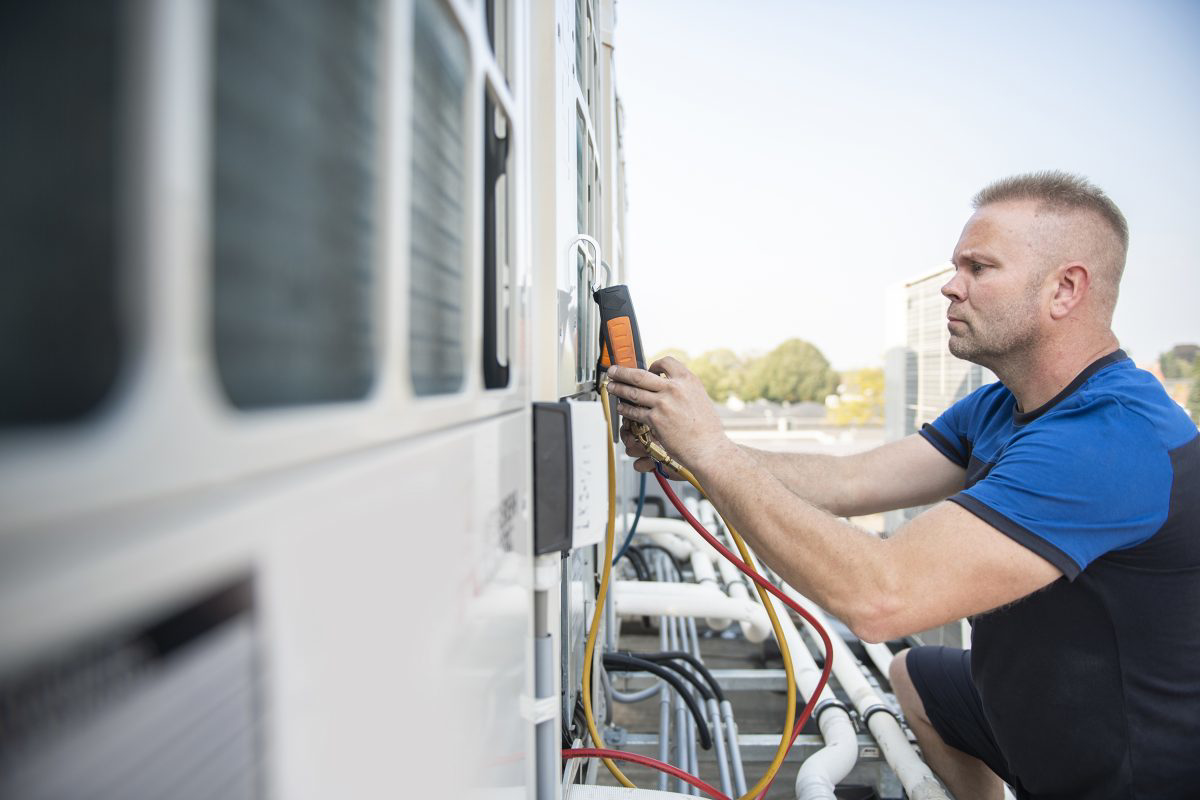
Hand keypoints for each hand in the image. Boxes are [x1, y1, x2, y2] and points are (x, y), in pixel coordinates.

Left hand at [605, 357, 731, 471]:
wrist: (708, 448)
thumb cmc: (707, 429)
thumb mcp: (700, 398)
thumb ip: (684, 389)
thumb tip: (671, 386)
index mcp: (688, 380)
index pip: (666, 362)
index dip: (653, 364)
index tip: (648, 368)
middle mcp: (674, 388)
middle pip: (641, 375)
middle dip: (623, 372)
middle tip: (614, 371)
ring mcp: (663, 403)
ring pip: (633, 392)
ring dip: (619, 388)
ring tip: (612, 387)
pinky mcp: (655, 419)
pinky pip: (635, 411)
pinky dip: (626, 409)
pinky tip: (622, 408)